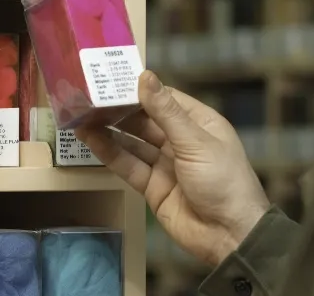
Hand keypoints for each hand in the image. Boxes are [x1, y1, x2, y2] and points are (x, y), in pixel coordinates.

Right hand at [76, 71, 270, 266]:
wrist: (230, 236)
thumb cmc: (224, 181)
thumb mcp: (196, 142)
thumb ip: (166, 112)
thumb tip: (146, 77)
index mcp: (200, 124)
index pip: (166, 99)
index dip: (141, 89)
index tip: (114, 77)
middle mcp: (182, 141)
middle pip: (146, 120)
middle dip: (121, 108)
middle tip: (90, 95)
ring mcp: (166, 164)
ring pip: (133, 142)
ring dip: (110, 129)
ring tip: (83, 114)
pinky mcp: (153, 187)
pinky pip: (129, 166)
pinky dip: (110, 153)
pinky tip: (91, 139)